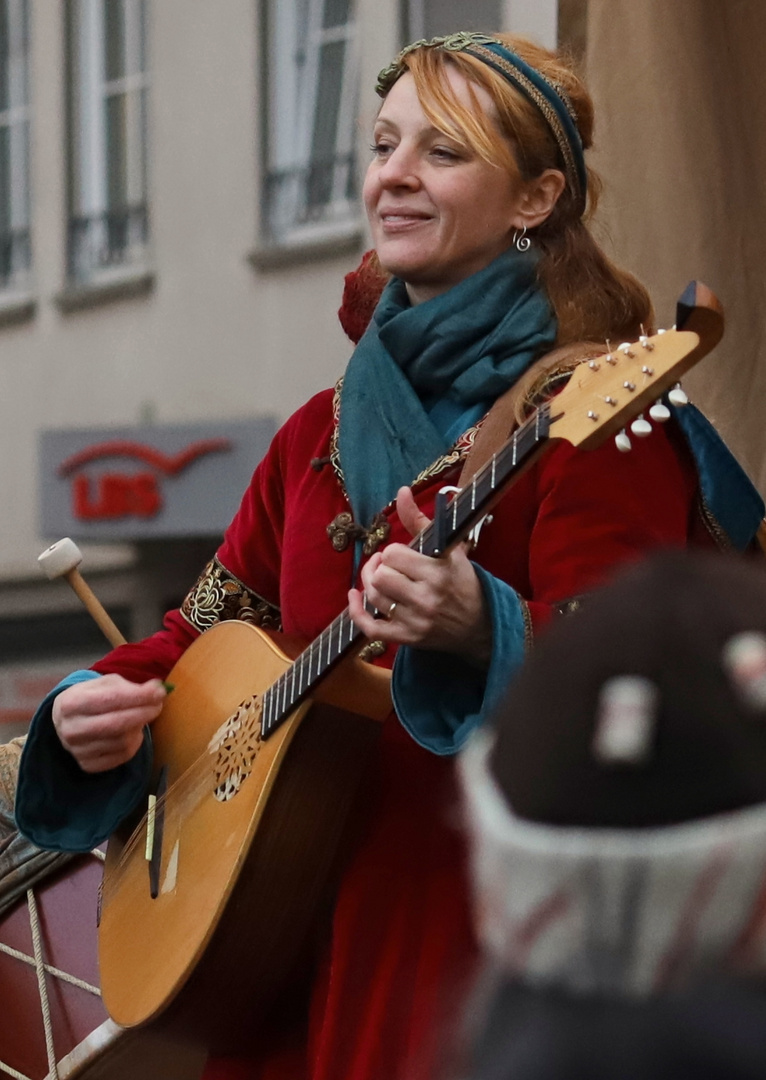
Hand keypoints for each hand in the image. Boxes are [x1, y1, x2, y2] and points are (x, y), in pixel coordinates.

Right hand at [52, 674, 167, 772]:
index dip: (139, 696)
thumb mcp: (105, 684)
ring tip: (141, 717)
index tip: (160, 692)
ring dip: (139, 728)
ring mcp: (77, 750)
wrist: (65, 721)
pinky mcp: (87, 765)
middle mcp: (71, 729)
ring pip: (122, 741)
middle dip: (144, 713)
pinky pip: (122, 756)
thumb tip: (157, 690)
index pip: (111, 699)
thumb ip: (130, 687)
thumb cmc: (90, 697)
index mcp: (72, 703)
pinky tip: (132, 733)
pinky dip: (134, 744)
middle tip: (158, 705)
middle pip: (117, 724)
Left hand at [348, 486, 491, 666]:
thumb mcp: (449, 548)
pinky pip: (370, 628)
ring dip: (370, 584)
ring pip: (373, 597)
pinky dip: (356, 612)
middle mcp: (427, 597)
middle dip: (380, 567)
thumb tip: (401, 491)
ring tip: (380, 578)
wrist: (482, 625)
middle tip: (388, 565)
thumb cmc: (463, 581)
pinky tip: (354, 597)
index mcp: (439, 571)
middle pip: (380, 577)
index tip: (402, 555)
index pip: (393, 554)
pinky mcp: (408, 638)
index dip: (392, 552)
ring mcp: (416, 621)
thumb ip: (420, 520)